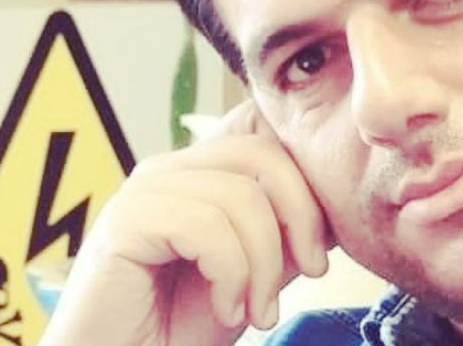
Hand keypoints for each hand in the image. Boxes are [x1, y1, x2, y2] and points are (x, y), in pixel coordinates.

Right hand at [38, 101, 329, 345]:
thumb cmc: (180, 324)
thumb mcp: (254, 272)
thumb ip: (285, 234)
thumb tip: (336, 209)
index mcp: (200, 170)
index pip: (266, 139)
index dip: (305, 184)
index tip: (320, 247)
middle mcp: (172, 167)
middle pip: (261, 155)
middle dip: (300, 216)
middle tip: (311, 271)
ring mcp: (146, 188)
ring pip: (240, 195)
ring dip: (265, 263)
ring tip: (258, 311)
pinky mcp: (126, 218)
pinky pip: (206, 225)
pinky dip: (232, 273)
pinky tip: (226, 308)